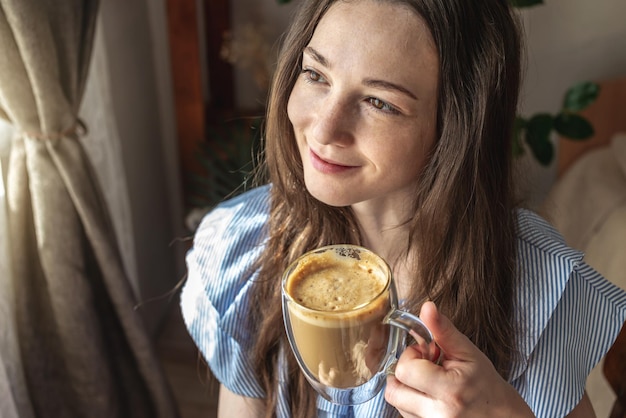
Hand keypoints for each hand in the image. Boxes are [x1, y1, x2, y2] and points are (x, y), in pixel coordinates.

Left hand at [384, 302, 533, 417]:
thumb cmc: (488, 387)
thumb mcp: (469, 354)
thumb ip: (443, 330)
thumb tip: (427, 307)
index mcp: (450, 390)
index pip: (405, 370)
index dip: (411, 356)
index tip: (426, 354)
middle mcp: (438, 414)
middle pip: (393, 391)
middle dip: (403, 373)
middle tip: (424, 368)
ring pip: (397, 403)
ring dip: (407, 388)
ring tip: (431, 382)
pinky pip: (406, 414)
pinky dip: (412, 402)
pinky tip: (431, 396)